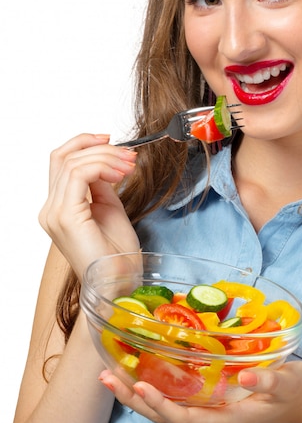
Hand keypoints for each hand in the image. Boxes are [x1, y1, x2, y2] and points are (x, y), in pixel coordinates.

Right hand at [39, 133, 139, 279]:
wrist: (120, 282)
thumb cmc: (117, 254)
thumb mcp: (110, 208)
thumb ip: (101, 185)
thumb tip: (104, 161)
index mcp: (59, 207)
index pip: (61, 162)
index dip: (84, 144)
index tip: (112, 140)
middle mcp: (51, 210)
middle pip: (64, 157)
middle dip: (100, 148)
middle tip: (129, 155)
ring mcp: (55, 214)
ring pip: (72, 163)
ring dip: (106, 157)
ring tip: (129, 165)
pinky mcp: (66, 217)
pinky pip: (78, 176)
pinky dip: (102, 166)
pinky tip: (120, 174)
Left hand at [99, 361, 301, 422]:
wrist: (299, 399)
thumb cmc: (293, 391)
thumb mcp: (286, 383)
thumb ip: (267, 382)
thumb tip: (244, 378)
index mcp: (224, 420)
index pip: (183, 418)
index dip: (159, 404)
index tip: (139, 386)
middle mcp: (210, 417)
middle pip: (164, 414)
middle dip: (134, 398)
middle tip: (108, 376)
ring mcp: (207, 409)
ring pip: (165, 407)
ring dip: (137, 392)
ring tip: (112, 374)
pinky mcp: (208, 398)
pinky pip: (175, 396)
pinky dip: (154, 384)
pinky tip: (142, 368)